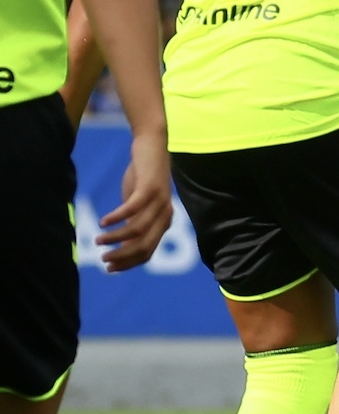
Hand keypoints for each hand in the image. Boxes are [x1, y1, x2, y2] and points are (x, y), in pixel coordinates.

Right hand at [96, 130, 172, 272]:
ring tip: (98, 240)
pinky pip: (132, 209)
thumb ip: (133, 223)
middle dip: (122, 256)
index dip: (129, 263)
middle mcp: (165, 215)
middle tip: (103, 259)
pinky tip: (104, 222)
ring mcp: (159, 202)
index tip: (110, 268)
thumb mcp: (137, 204)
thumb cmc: (142, 176)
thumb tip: (121, 243)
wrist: (151, 145)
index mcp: (164, 223)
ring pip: (137, 229)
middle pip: (144, 245)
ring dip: (116, 238)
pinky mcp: (149, 188)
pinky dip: (116, 218)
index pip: (148, 252)